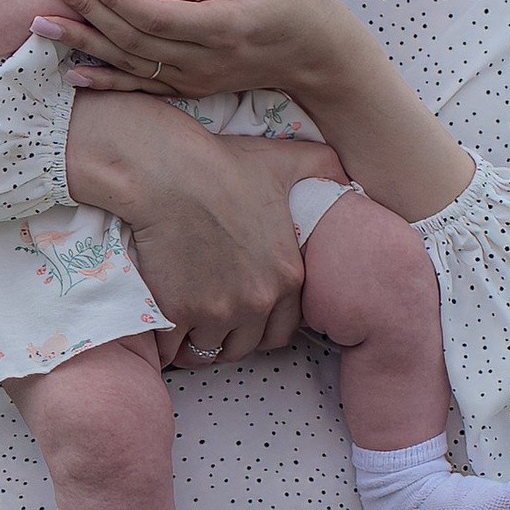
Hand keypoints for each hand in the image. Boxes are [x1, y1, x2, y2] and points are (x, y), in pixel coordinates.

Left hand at [34, 0, 321, 102]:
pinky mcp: (192, 88)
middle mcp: (202, 61)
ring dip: (82, 41)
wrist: (325, 59)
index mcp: (222, 27)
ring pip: (127, 62)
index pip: (151, 13)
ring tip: (41, 21)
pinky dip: (105, 80)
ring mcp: (195, 79)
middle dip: (84, 7)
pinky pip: (142, 86)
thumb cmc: (302, 4)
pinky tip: (72, 71)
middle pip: (130, 36)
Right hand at [65, 96, 305, 361]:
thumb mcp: (287, 159)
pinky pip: (173, 347)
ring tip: (185, 328)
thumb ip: (324, 167)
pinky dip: (167, 343)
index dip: (261, 327)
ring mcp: (216, 310)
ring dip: (196, 343)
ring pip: (207, 350)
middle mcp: (257, 301)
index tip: (244, 317)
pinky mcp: (178, 311)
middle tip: (212, 323)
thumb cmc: (224, 165)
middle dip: (229, 339)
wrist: (169, 173)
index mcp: (287, 276)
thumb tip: (347, 179)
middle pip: (244, 346)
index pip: (282, 332)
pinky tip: (162, 328)